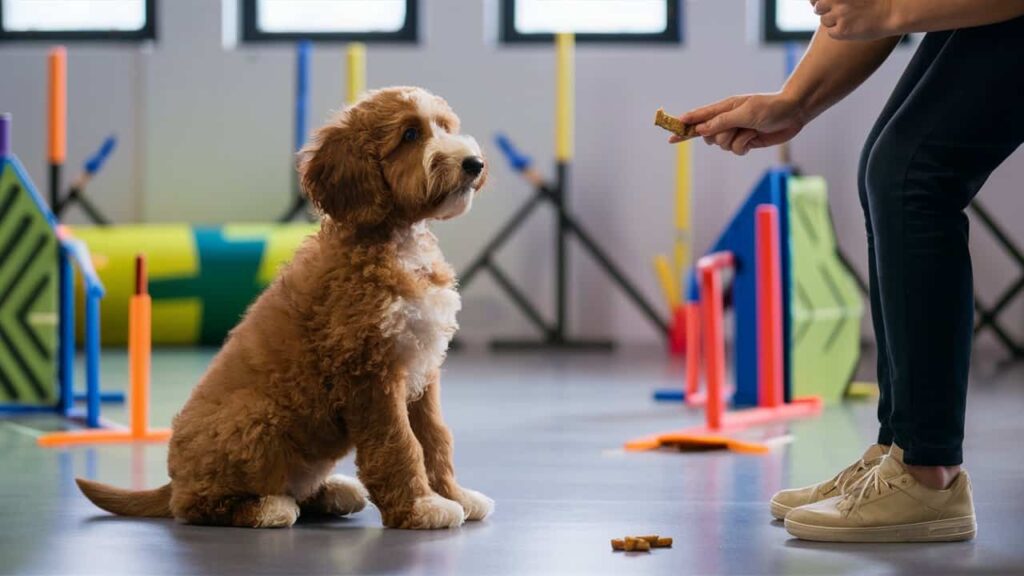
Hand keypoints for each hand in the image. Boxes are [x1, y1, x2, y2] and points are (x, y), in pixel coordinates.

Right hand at [675, 93, 805, 155]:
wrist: (794, 112)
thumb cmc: (770, 107)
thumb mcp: (744, 113)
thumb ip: (721, 121)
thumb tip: (701, 130)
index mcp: (724, 108)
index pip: (698, 117)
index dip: (684, 125)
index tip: (670, 132)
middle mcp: (727, 120)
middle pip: (708, 136)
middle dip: (719, 136)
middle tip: (734, 129)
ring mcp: (736, 131)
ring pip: (722, 145)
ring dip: (735, 141)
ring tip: (750, 130)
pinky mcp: (745, 142)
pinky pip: (735, 151)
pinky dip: (744, 147)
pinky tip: (754, 137)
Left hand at [811, 0, 899, 39]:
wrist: (894, 10)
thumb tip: (816, 2)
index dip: (818, 1)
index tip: (826, 3)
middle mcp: (836, 0)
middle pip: (818, 8)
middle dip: (826, 10)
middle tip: (842, 11)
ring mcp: (839, 15)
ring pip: (825, 20)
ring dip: (834, 21)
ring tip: (851, 18)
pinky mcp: (843, 30)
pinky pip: (832, 32)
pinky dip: (839, 31)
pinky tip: (853, 27)